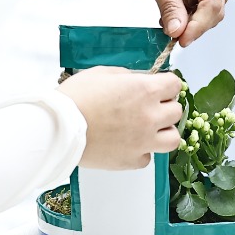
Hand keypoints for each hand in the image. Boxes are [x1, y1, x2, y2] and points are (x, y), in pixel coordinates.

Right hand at [61, 68, 183, 168]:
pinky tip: (128, 145)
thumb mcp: (102, 74)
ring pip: (173, 138)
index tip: (160, 88)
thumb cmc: (75, 100)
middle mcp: (150, 116)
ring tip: (148, 129)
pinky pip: (148, 157)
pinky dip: (142, 152)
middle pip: (176, 111)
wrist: (58, 130)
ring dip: (163, 132)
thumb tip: (137, 81)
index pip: (175, 85)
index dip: (167, 85)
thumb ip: (127, 76)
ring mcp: (144, 141)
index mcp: (145, 90)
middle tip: (150, 108)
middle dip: (165, 107)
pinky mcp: (132, 160)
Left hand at [118, 0, 226, 45]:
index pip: (213, 4)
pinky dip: (181, 17)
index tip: (182, 40)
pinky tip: (166, 18)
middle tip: (174, 36)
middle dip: (195, 25)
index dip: (199, 25)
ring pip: (204, 12)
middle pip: (213, 10)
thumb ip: (172, 10)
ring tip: (167, 25)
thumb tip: (179, 33)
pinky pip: (192, 8)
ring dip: (187, 23)